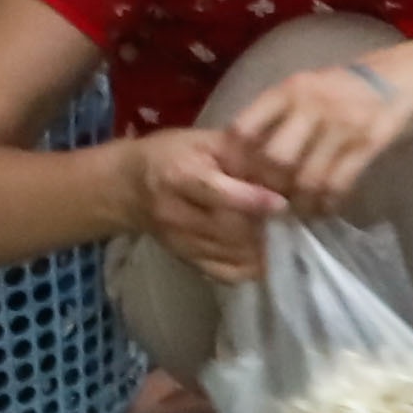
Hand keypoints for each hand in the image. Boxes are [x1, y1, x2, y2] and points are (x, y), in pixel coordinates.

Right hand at [112, 129, 287, 279]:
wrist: (128, 186)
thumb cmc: (172, 154)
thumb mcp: (202, 140)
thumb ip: (239, 151)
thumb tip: (279, 165)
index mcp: (180, 176)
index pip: (218, 194)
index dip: (252, 200)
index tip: (281, 203)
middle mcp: (176, 213)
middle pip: (228, 229)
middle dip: (261, 223)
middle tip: (285, 214)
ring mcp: (179, 241)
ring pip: (229, 254)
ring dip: (260, 245)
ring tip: (274, 228)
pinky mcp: (185, 259)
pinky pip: (223, 273)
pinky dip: (248, 266)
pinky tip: (261, 250)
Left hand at [210, 52, 412, 216]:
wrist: (411, 76)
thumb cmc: (354, 86)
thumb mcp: (311, 87)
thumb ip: (282, 114)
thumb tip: (250, 157)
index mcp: (289, 89)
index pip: (243, 128)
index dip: (235, 162)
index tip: (238, 181)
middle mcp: (311, 104)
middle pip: (272, 160)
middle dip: (269, 189)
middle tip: (271, 204)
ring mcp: (341, 124)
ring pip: (305, 179)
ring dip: (300, 203)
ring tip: (301, 212)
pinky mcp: (369, 142)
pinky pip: (338, 184)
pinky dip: (328, 204)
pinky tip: (327, 208)